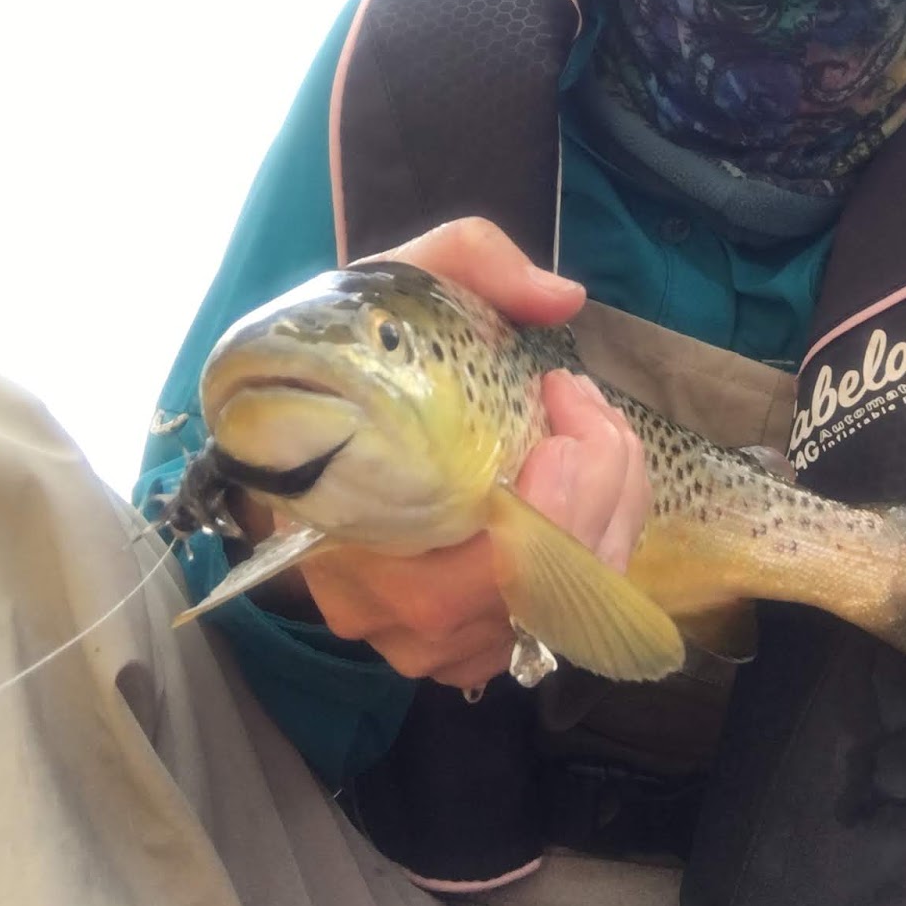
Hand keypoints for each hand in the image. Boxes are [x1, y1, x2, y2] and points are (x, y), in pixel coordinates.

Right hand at [241, 219, 651, 690]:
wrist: (294, 416)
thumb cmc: (346, 355)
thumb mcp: (390, 282)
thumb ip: (471, 259)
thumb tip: (564, 299)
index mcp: (347, 526)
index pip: (479, 568)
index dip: (558, 494)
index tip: (559, 393)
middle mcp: (386, 608)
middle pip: (540, 591)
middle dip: (602, 485)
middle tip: (587, 405)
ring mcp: (429, 641)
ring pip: (565, 612)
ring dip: (611, 512)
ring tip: (593, 432)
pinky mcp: (466, 646)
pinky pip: (561, 622)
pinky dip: (599, 548)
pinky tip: (587, 485)